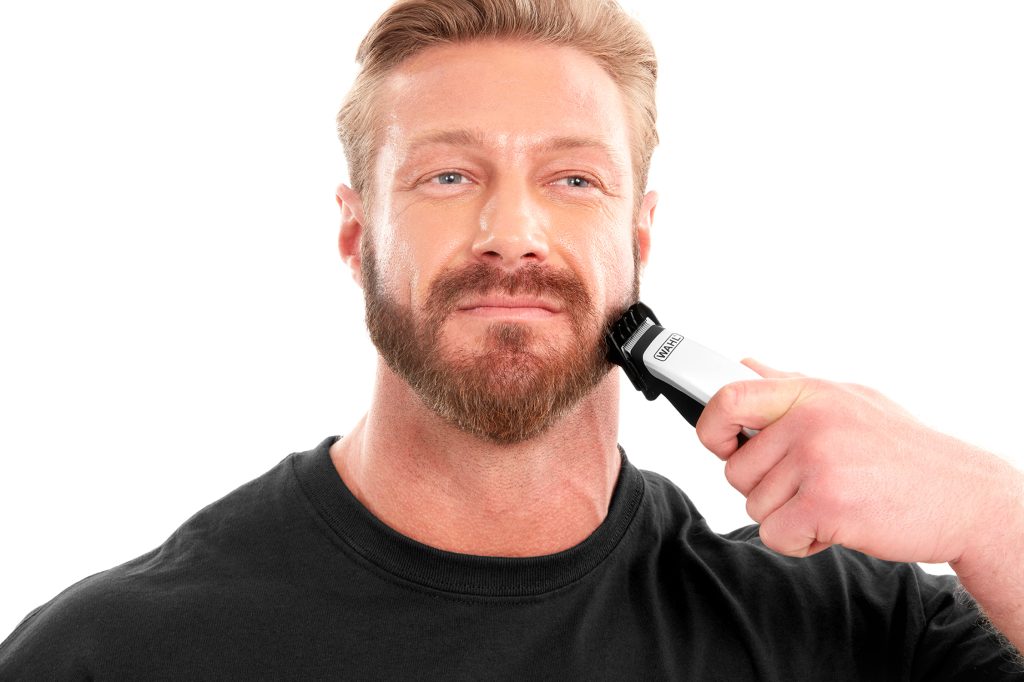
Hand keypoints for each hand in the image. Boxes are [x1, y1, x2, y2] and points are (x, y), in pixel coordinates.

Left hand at [695, 359, 1022, 563]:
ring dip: (788, 516)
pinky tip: (835, 524)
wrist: (964, 498)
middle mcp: (809, 421)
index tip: (722, 443)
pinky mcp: (825, 504)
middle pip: (736, 470)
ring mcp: (817, 461)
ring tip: (834, 499)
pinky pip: (775, 534)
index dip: (711, 425)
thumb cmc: (903, 451)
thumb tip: (742, 366)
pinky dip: (800, 541)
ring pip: (754, 506)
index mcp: (810, 392)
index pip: (729, 397)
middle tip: (813, 483)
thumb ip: (791, 387)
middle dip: (767, 488)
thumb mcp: (849, 400)